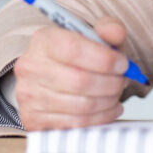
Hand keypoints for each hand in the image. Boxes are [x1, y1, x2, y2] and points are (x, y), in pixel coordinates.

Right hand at [12, 17, 131, 130]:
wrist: (49, 74)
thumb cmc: (76, 54)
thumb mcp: (93, 34)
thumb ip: (108, 29)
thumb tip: (116, 33)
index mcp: (44, 40)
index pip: (74, 50)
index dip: (105, 59)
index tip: (123, 64)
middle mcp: (31, 67)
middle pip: (80, 81)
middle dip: (111, 83)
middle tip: (123, 81)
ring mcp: (29, 96)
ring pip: (80, 105)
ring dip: (108, 101)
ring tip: (117, 93)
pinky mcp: (33, 120)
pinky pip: (75, 123)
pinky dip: (100, 117)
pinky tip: (109, 108)